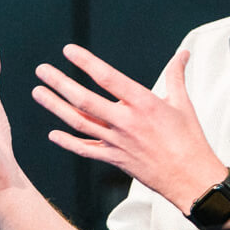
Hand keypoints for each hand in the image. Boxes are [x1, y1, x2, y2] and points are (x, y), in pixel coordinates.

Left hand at [32, 45, 224, 210]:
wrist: (191, 178)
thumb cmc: (189, 141)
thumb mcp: (183, 103)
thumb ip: (176, 75)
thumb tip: (182, 55)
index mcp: (143, 103)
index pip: (108, 78)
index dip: (86, 63)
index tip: (69, 51)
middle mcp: (126, 121)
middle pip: (84, 100)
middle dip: (60, 83)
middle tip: (42, 70)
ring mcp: (117, 142)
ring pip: (79, 122)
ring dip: (55, 107)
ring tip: (38, 93)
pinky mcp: (115, 159)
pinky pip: (86, 150)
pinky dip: (68, 142)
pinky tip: (53, 135)